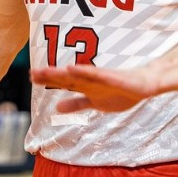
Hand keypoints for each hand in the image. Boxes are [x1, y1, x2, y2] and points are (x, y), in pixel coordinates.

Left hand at [29, 63, 158, 113]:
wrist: (146, 84)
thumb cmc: (121, 92)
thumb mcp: (95, 102)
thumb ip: (76, 104)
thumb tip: (57, 108)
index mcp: (86, 86)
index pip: (64, 83)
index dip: (48, 79)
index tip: (31, 76)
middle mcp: (91, 81)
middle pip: (68, 78)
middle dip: (51, 76)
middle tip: (32, 73)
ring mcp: (103, 79)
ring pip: (79, 75)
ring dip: (63, 73)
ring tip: (48, 70)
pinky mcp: (115, 79)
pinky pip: (99, 76)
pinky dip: (86, 72)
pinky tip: (74, 69)